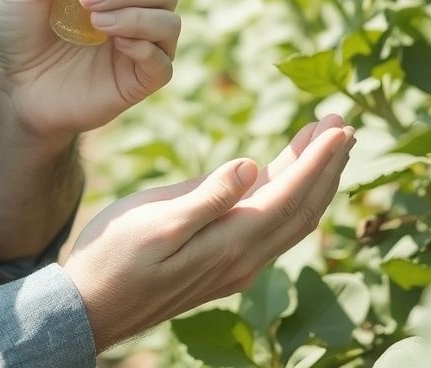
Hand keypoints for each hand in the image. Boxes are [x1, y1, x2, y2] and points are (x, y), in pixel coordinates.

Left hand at [0, 0, 180, 139]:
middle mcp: (138, 9)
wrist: (15, 84)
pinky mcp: (140, 80)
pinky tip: (116, 45)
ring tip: (95, 22)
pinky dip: (144, 48)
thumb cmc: (23, 30)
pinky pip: (163, 63)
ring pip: (169, 22)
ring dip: (135, 16)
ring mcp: (142, 45)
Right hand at [62, 117, 354, 352]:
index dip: (318, 159)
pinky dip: (291, 197)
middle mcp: (244, 259)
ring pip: (291, 220)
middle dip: (327, 165)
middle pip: (302, 208)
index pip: (291, 195)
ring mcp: (236, 266)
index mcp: (230, 242)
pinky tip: (286, 180)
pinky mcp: (223, 266)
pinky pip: (273, 229)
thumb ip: (207, 196)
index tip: (338, 125)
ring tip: (326, 144)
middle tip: (341, 123)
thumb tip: (253, 165)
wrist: (89, 308)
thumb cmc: (112, 256)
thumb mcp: (155, 219)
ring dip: (314, 180)